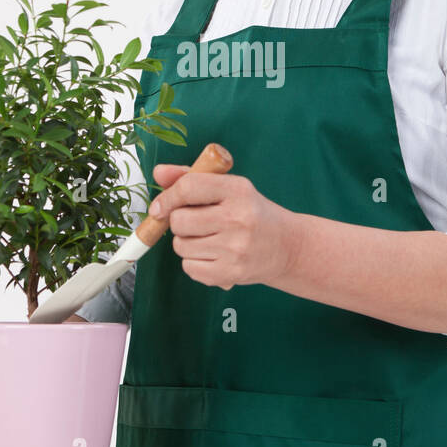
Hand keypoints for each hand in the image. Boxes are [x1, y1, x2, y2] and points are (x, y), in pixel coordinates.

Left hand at [149, 161, 299, 290]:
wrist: (287, 247)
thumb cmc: (253, 214)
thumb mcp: (230, 188)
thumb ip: (193, 178)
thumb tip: (159, 173)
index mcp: (237, 190)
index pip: (189, 188)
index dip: (167, 197)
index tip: (159, 207)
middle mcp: (237, 219)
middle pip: (179, 220)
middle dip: (179, 222)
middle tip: (195, 223)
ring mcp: (235, 249)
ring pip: (181, 246)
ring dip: (186, 243)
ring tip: (208, 239)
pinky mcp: (230, 273)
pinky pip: (189, 268)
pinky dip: (194, 263)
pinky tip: (213, 255)